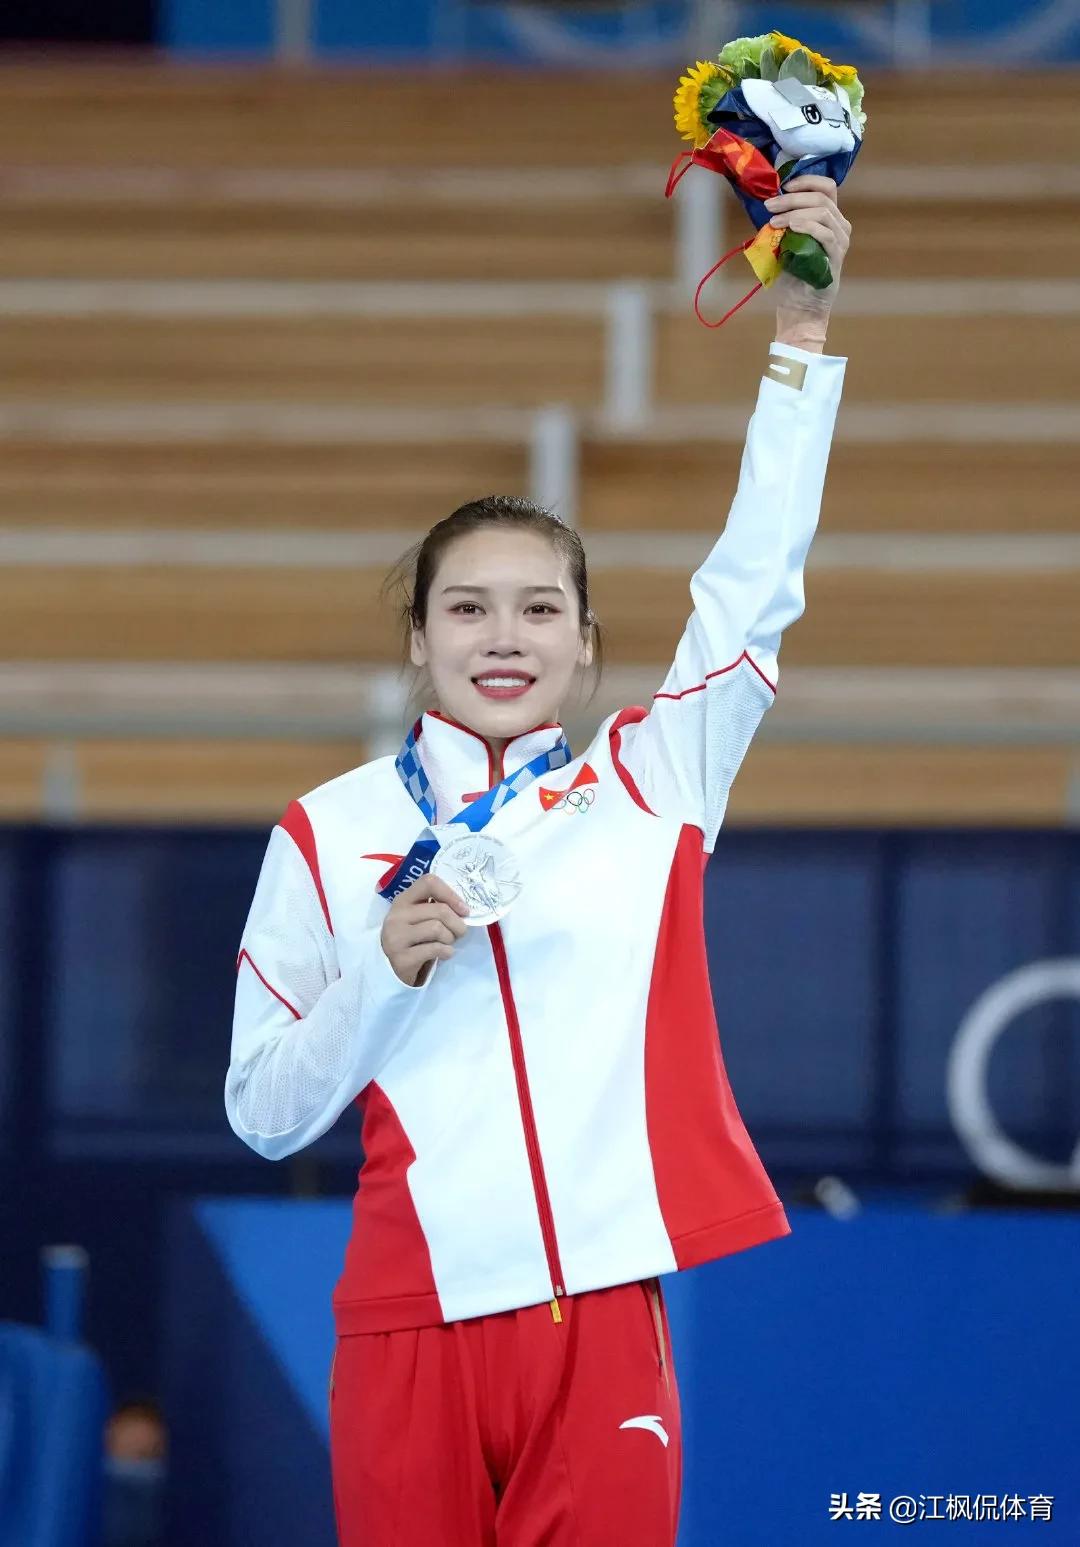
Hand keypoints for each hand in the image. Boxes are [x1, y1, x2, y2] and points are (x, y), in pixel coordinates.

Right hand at [381, 873, 468, 985]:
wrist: (392, 970)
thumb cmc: (414, 939)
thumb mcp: (420, 918)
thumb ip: (435, 908)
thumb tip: (463, 910)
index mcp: (403, 900)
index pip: (428, 883)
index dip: (451, 894)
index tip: (463, 910)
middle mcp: (396, 916)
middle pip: (440, 910)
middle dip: (457, 923)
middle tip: (460, 932)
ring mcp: (396, 937)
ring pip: (437, 929)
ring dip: (450, 938)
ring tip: (448, 943)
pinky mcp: (401, 958)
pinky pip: (434, 949)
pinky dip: (447, 952)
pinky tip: (445, 954)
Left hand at [764, 174, 850, 340]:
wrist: (798, 307)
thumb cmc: (791, 275)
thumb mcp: (786, 240)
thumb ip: (785, 220)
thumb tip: (769, 200)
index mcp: (830, 218)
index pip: (827, 187)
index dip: (806, 181)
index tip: (783, 184)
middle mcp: (840, 226)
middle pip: (821, 197)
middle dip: (792, 197)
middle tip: (769, 204)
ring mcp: (840, 240)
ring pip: (822, 212)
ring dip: (794, 211)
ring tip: (773, 220)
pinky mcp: (836, 256)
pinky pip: (825, 233)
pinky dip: (805, 225)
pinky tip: (788, 227)